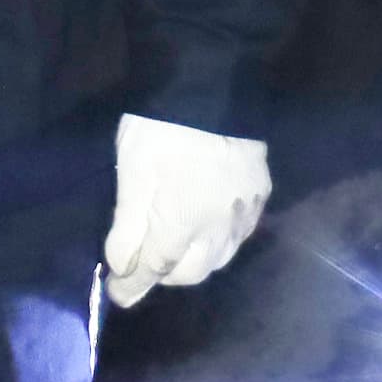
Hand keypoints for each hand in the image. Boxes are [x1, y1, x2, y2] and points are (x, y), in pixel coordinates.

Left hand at [107, 114, 271, 307]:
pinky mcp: (261, 192)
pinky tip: (211, 230)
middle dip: (166, 275)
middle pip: (192, 271)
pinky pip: (242, 233)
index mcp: (182, 223)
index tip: (119, 294)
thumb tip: (122, 266)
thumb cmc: (162, 129)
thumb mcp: (132, 171)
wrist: (215, 87)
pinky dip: (222, 242)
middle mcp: (218, 228)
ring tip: (177, 251)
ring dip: (196, 262)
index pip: (156, 268)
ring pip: (221, 257)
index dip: (134, 285)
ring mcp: (244, 211)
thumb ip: (129, 223)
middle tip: (145, 265)